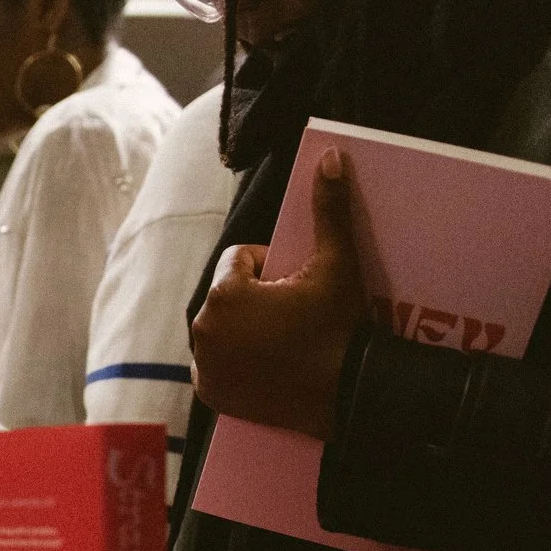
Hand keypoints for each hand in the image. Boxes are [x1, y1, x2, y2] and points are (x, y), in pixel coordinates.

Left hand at [191, 148, 367, 440]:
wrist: (348, 393)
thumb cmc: (341, 325)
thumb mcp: (337, 264)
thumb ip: (328, 209)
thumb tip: (331, 157)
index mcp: (224, 292)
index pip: (240, 261)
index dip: (271, 269)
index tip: (297, 287)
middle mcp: (203, 327)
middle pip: (228, 296)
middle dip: (255, 299)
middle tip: (294, 315)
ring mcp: (204, 363)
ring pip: (220, 328)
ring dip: (242, 328)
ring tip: (282, 338)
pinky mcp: (211, 392)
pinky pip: (215, 364)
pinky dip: (232, 362)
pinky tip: (263, 362)